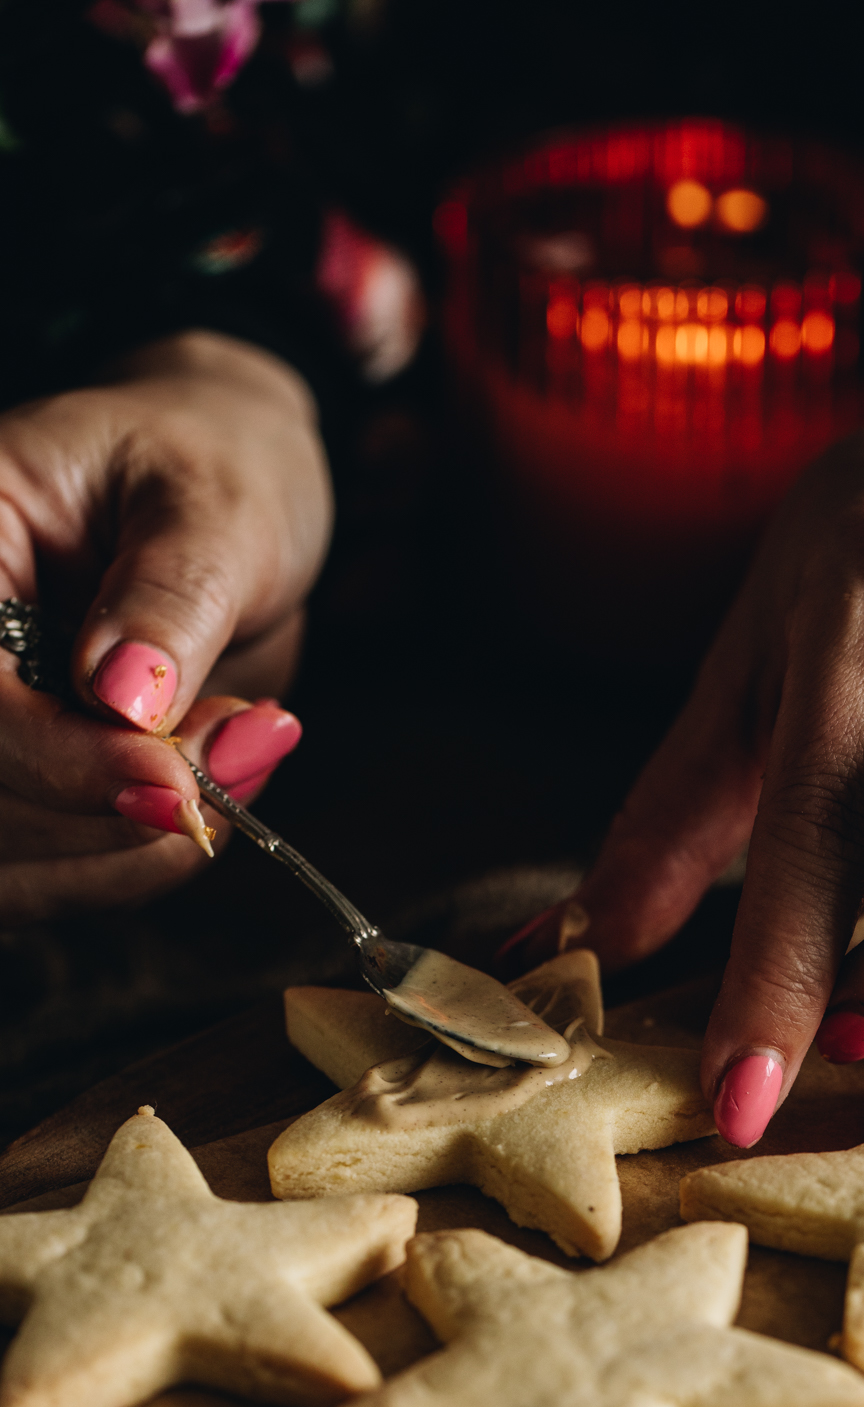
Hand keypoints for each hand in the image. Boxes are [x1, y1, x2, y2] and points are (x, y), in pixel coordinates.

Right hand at [0, 331, 331, 922]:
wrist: (226, 494)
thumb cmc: (211, 467)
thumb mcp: (213, 504)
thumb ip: (170, 594)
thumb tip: (122, 696)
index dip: (57, 758)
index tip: (173, 780)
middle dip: (113, 809)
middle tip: (238, 742)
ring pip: (8, 864)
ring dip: (133, 850)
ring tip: (236, 748)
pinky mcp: (18, 787)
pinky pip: (50, 878)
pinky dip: (138, 865)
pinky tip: (212, 793)